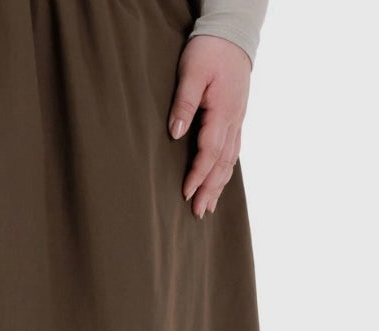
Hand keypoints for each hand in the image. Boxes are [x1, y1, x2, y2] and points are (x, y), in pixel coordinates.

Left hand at [167, 35, 251, 218]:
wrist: (232, 34)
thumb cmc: (209, 51)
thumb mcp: (191, 73)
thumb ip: (184, 104)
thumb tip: (175, 134)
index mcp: (223, 112)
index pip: (210, 151)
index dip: (198, 174)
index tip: (186, 192)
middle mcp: (234, 121)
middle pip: (222, 163)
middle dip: (210, 189)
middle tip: (198, 213)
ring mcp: (238, 121)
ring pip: (230, 160)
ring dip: (219, 185)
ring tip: (208, 207)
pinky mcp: (236, 119)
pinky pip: (233, 151)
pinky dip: (226, 170)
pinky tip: (219, 182)